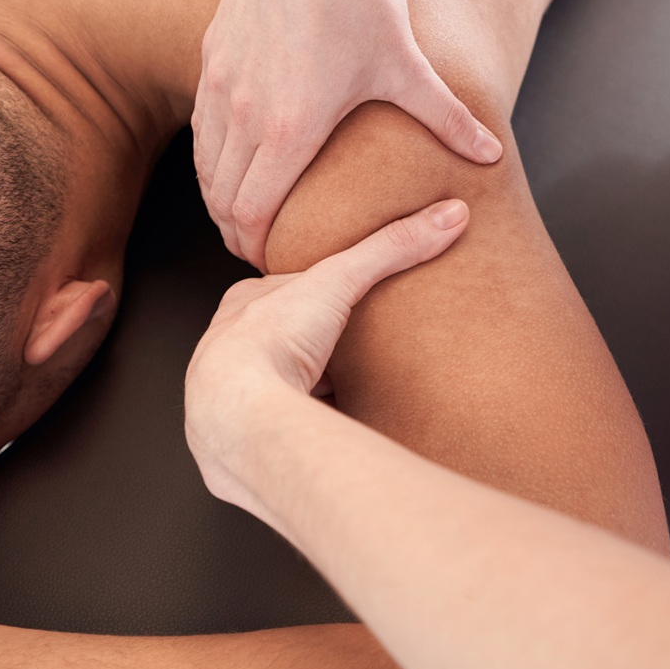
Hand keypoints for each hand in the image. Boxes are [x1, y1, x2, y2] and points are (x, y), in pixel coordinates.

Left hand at [184, 198, 468, 512]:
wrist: (238, 419)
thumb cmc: (272, 344)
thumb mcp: (337, 281)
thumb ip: (391, 248)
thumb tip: (450, 214)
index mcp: (236, 312)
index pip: (277, 295)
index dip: (312, 296)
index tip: (340, 299)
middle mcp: (219, 359)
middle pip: (273, 348)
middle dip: (306, 351)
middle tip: (345, 355)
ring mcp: (222, 408)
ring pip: (268, 396)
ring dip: (299, 399)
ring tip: (341, 402)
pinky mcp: (232, 453)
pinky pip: (269, 442)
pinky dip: (295, 439)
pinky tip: (322, 442)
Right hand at [194, 0, 501, 267]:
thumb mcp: (406, 64)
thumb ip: (448, 119)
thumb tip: (492, 156)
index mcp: (290, 129)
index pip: (255, 213)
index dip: (260, 249)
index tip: (275, 267)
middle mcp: (244, 114)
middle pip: (222, 201)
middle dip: (238, 236)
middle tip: (259, 255)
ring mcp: (220, 85)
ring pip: (205, 167)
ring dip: (219, 200)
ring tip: (241, 220)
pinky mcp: (210, 58)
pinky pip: (199, 128)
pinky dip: (210, 159)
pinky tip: (231, 165)